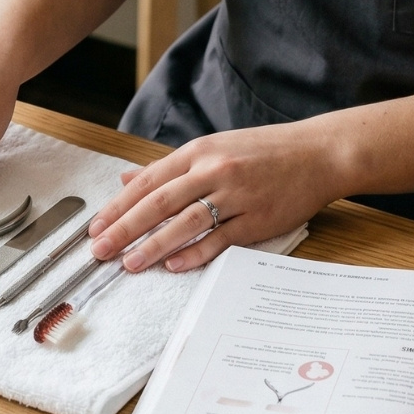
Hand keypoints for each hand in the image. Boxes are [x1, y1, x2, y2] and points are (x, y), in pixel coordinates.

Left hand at [88, 118, 343, 272]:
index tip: (96, 226)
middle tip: (100, 249)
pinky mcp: (257, 219)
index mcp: (198, 151)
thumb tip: (127, 179)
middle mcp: (214, 170)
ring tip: (129, 262)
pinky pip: (220, 239)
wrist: (318, 154)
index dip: (118, 205)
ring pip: (185, 222)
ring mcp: (236, 195)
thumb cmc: (264, 152)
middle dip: (125, 227)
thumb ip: (170, 167)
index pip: (148, 181)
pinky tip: (173, 265)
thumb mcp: (213, 148)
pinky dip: (195, 252)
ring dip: (153, 244)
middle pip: (159, 202)